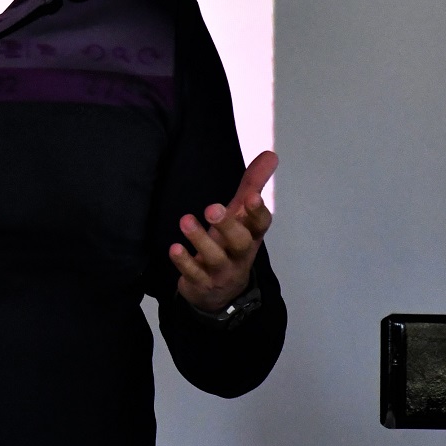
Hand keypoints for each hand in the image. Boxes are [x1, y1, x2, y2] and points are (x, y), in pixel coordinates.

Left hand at [170, 150, 277, 312]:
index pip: (261, 225)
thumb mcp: (241, 215)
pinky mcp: (202, 283)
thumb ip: (253, 184)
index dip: (258, 212)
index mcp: (251, 235)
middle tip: (211, 208)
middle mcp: (240, 254)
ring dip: (200, 240)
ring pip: (215, 258)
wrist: (220, 291)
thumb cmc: (231, 244)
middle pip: (240, 242)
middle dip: (227, 225)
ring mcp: (222, 271)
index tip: (252, 197)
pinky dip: (185, 262)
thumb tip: (270, 154)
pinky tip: (174, 248)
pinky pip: (194, 275)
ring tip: (185, 220)